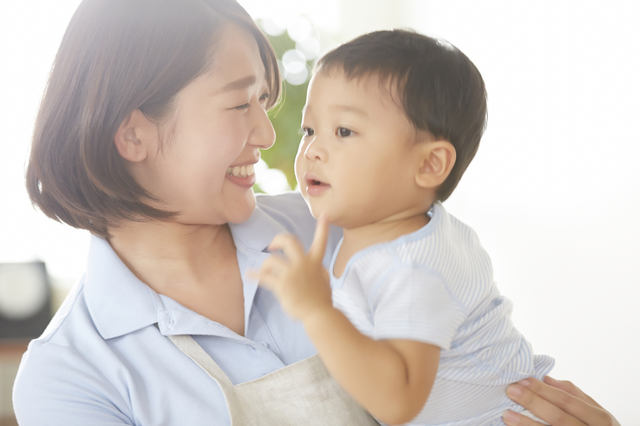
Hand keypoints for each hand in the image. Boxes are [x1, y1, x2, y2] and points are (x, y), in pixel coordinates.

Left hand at [255, 215, 332, 321]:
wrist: (318, 315)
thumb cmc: (321, 299)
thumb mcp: (323, 279)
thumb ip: (317, 268)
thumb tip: (314, 265)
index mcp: (315, 262)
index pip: (320, 242)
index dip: (323, 228)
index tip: (324, 214)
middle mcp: (304, 264)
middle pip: (290, 241)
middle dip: (278, 240)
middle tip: (272, 247)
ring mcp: (293, 274)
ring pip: (272, 260)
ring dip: (265, 266)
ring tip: (263, 272)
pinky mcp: (282, 285)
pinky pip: (264, 277)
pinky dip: (255, 275)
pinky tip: (249, 275)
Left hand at [503, 376, 619, 425]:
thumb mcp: (595, 412)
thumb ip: (574, 395)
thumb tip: (546, 379)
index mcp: (600, 418)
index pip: (567, 400)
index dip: (543, 390)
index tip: (523, 380)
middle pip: (558, 417)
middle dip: (533, 402)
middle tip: (511, 391)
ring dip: (526, 424)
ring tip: (507, 414)